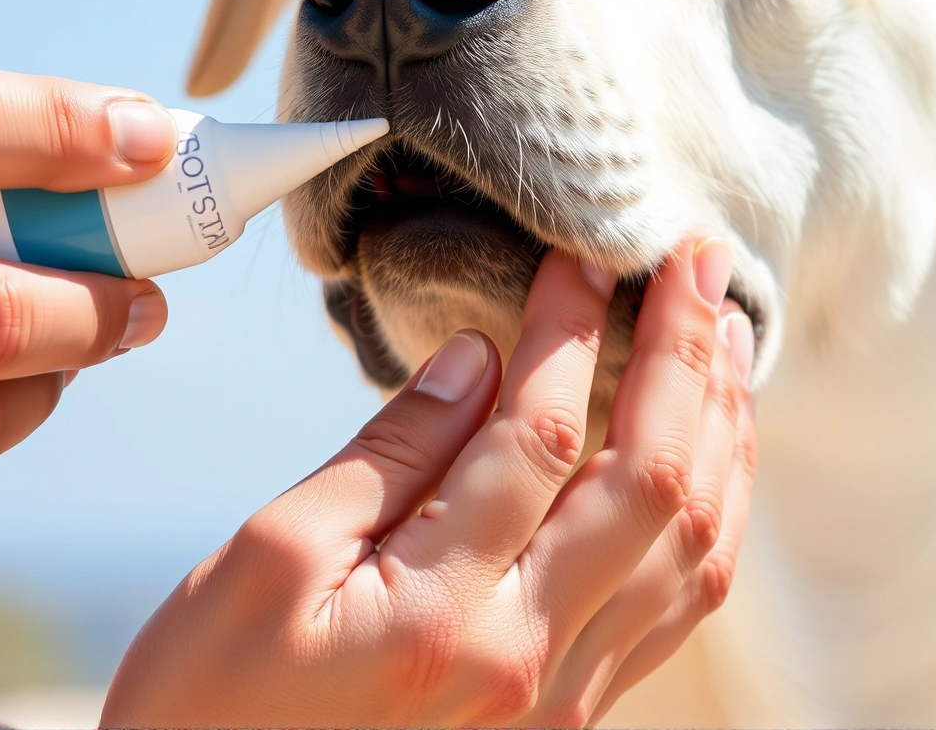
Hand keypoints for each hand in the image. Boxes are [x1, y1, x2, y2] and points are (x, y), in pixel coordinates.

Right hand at [103, 241, 758, 727]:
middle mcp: (528, 662)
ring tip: (728, 339)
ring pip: (692, 552)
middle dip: (689, 357)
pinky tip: (709, 459)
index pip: (543, 436)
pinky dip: (710, 516)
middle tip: (701, 261)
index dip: (571, 328)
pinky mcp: (565, 718)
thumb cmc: (207, 702)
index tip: (580, 253)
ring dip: (722, 433)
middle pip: (654, 485)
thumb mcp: (265, 559)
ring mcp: (559, 700)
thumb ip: (387, 456)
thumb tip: (480, 359)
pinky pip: (674, 607)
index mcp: (444, 615)